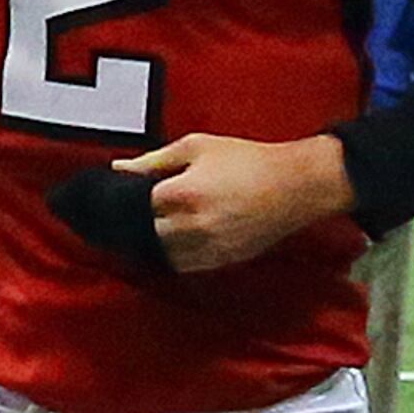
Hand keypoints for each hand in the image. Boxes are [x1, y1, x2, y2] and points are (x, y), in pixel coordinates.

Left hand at [114, 134, 353, 272]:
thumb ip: (154, 159)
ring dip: (158, 240)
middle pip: (146, 232)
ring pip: (162, 254)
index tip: (134, 192)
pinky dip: (176, 254)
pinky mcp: (221, 260)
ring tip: (166, 221)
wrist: (294, 185)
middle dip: (144, 220)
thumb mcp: (197, 147)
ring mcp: (207, 246)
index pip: (137, 205)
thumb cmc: (249, 161)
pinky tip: (180, 237)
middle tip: (149, 208)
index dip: (133, 197)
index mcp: (183, 193)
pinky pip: (184, 265)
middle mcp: (192, 225)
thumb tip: (120, 169)